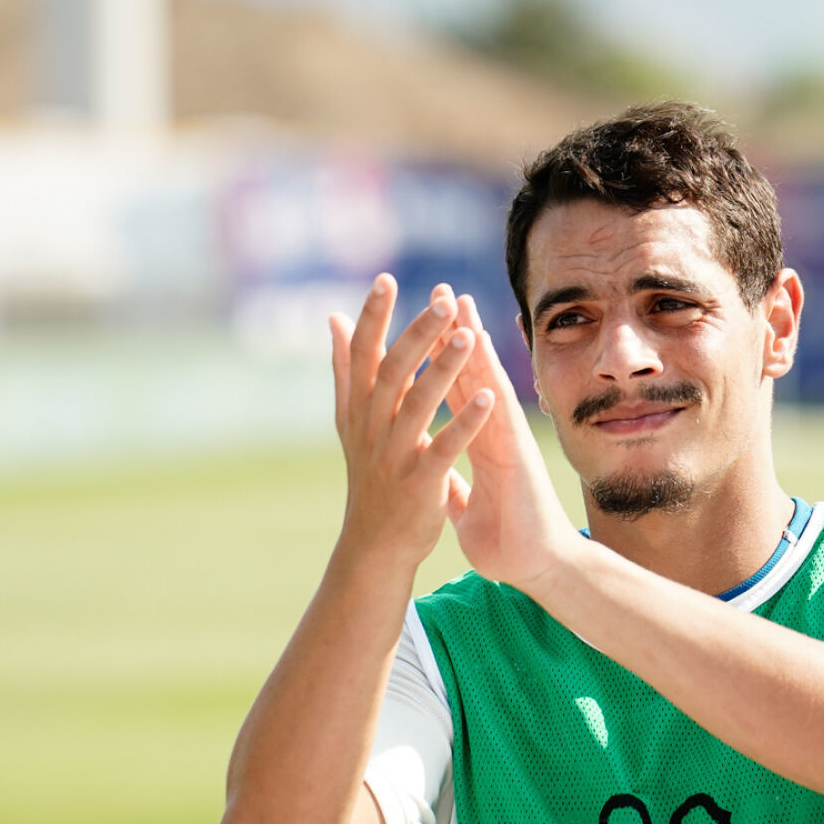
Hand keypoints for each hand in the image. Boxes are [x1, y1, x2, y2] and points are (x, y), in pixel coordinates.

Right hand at [329, 275, 492, 573]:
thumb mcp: (350, 421)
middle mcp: (370, 428)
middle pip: (391, 371)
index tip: (387, 278)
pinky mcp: (418, 484)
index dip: (372, 316)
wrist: (374, 545)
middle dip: (417, 333)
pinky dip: (465, 421)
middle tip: (442, 300)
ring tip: (468, 336)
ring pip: (417, 404)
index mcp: (357, 409)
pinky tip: (489, 397)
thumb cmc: (370, 477)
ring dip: (443, 368)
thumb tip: (334, 317)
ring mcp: (393, 456)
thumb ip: (345, 368)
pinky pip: (444, 447)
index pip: (362, 353)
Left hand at [439, 295, 582, 592]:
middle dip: (452, 333)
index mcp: (476, 444)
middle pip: (468, 374)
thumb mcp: (466, 510)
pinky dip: (489, 376)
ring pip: (485, 380)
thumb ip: (454, 489)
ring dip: (471, 338)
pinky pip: (499, 406)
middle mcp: (491, 433)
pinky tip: (480, 346)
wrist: (534, 569)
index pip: (453, 394)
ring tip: (458, 300)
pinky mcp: (517, 451)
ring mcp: (505, 438)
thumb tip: (439, 478)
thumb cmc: (507, 543)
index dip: (438, 360)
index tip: (420, 327)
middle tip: (438, 290)